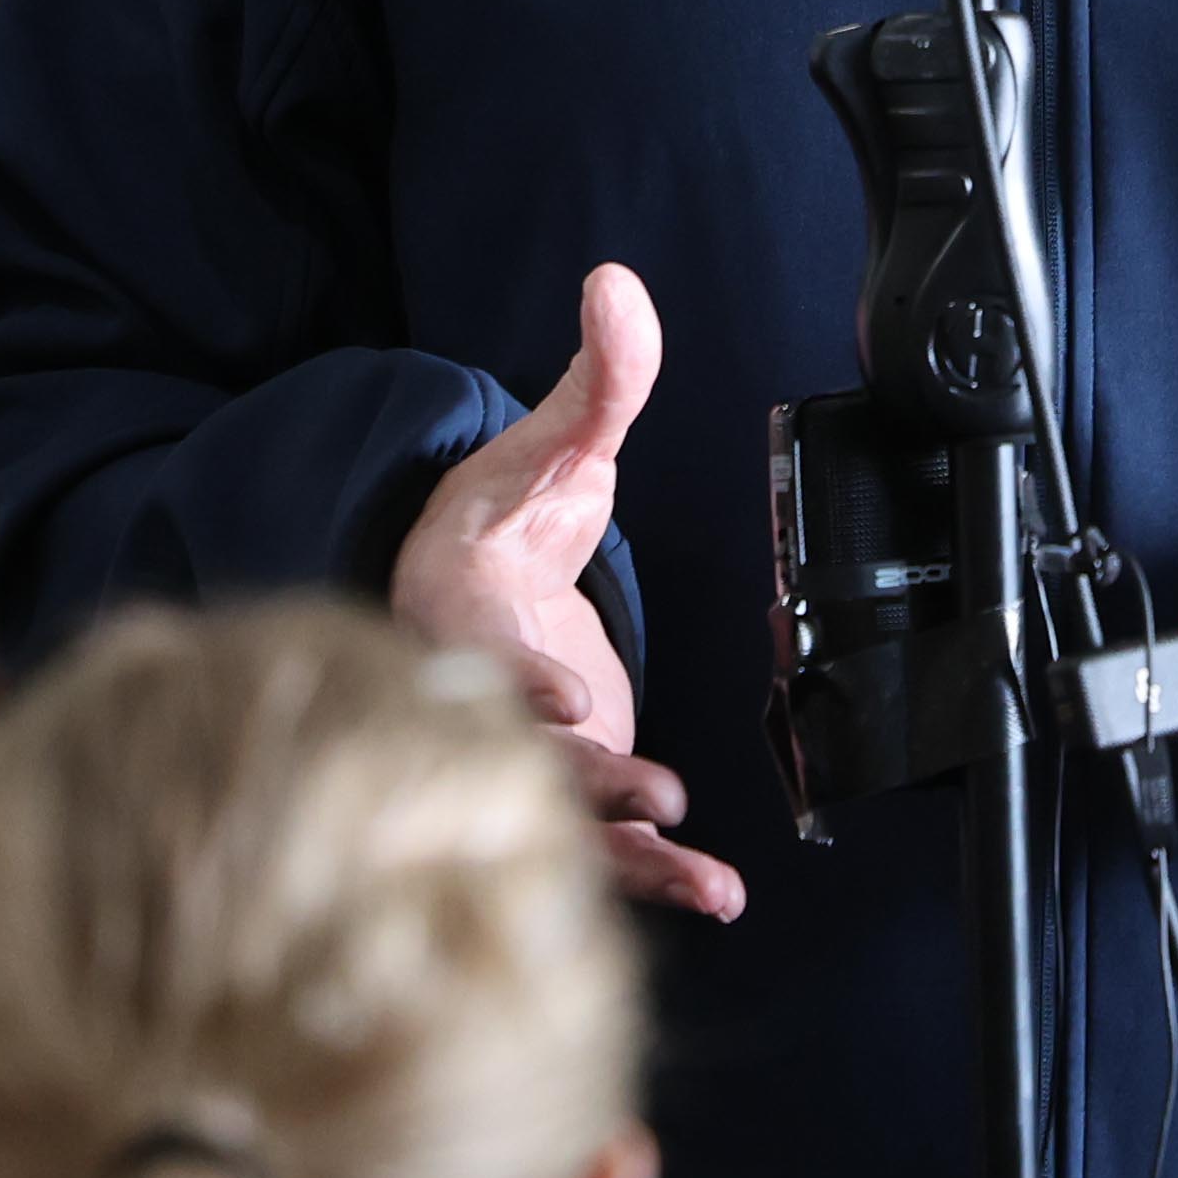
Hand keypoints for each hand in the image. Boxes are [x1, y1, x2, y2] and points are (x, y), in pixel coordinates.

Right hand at [397, 264, 723, 914]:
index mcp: (456, 618)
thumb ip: (597, 382)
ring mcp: (521, 768)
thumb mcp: (548, 448)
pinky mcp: (567, 804)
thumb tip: (618, 282)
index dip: (518, 678)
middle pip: (523, 761)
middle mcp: (477, 710)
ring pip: (566, 829)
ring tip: (709, 883)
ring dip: (634, 860)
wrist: (472, 601)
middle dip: (589, 785)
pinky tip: (720, 895)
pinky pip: (604, 856)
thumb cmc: (500, 524)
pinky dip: (657, 879)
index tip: (565, 700)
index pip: (479, 653)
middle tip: (655, 794)